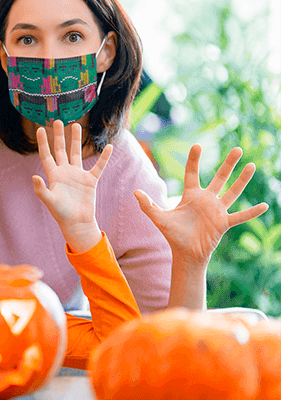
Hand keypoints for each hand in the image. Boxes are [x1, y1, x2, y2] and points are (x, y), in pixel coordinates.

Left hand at [32, 121, 110, 252]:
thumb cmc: (61, 214)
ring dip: (76, 140)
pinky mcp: (90, 180)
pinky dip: (104, 157)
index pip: (46, 155)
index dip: (42, 142)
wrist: (77, 223)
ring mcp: (78, 175)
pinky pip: (99, 166)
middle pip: (60, 149)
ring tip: (76, 125)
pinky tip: (109, 146)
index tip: (39, 128)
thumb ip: (41, 189)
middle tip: (58, 120)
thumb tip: (34, 177)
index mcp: (53, 175)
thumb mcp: (50, 201)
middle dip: (59, 135)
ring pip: (77, 153)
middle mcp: (65, 172)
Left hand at [135, 145, 268, 267]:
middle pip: (219, 177)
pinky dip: (251, 212)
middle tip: (238, 149)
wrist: (185, 253)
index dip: (194, 160)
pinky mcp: (223, 223)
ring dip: (242, 180)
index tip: (197, 145)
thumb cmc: (173, 234)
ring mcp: (217, 210)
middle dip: (228, 164)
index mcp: (191, 195)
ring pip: (232, 192)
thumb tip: (135, 192)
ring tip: (252, 166)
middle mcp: (206, 199)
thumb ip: (148, 205)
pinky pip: (240, 216)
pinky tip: (264, 206)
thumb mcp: (158, 218)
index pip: (192, 173)